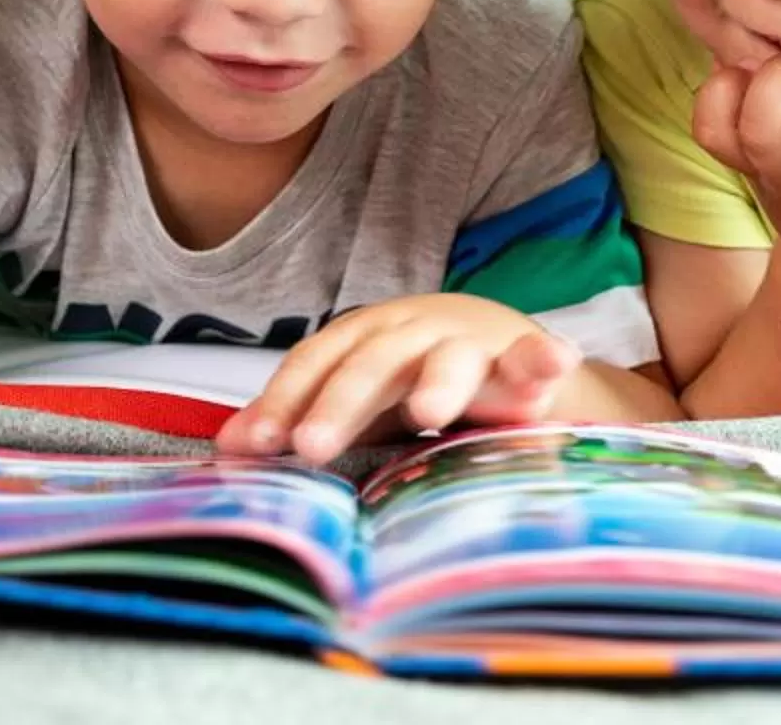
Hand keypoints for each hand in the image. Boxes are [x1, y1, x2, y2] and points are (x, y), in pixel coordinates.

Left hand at [213, 295, 578, 463]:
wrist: (504, 356)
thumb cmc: (413, 380)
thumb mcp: (356, 398)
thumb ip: (297, 416)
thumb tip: (226, 448)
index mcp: (365, 337)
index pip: (316, 363)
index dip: (285, 400)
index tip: (255, 446)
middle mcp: (413, 331)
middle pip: (372, 364)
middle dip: (341, 403)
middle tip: (311, 447)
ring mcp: (471, 342)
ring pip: (450, 359)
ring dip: (438, 382)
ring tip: (427, 415)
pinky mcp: (524, 359)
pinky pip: (535, 356)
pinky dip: (543, 359)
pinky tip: (555, 363)